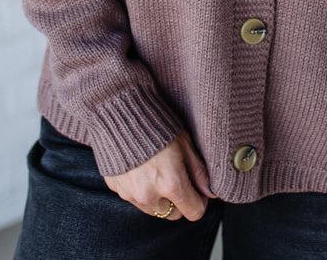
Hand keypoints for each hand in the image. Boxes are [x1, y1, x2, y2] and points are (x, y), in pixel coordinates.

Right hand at [103, 129, 218, 220]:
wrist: (119, 112)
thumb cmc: (156, 123)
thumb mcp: (185, 142)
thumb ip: (198, 171)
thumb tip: (210, 192)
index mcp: (171, 184)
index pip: (194, 212)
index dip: (200, 201)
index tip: (198, 189)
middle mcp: (150, 195)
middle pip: (173, 214)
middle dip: (179, 201)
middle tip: (178, 177)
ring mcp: (131, 194)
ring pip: (153, 209)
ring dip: (159, 198)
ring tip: (158, 171)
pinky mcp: (116, 189)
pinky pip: (134, 198)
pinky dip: (140, 189)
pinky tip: (141, 168)